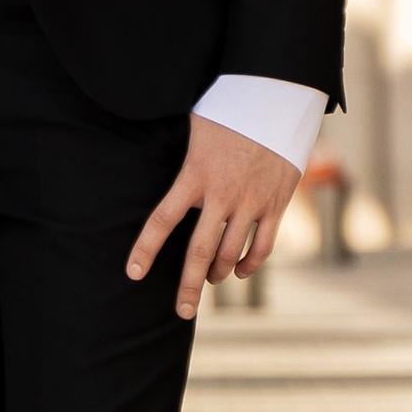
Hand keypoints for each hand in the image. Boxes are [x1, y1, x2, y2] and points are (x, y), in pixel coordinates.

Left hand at [126, 114, 298, 318]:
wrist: (277, 100)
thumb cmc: (228, 108)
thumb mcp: (193, 126)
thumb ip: (177, 150)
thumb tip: (139, 135)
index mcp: (194, 176)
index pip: (162, 220)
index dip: (146, 249)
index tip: (133, 273)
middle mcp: (221, 195)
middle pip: (199, 252)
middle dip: (189, 286)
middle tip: (182, 311)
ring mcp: (251, 203)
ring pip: (230, 253)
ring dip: (217, 273)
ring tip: (209, 280)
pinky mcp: (276, 204)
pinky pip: (263, 246)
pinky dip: (249, 264)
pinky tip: (238, 271)